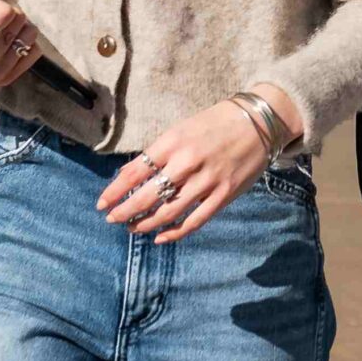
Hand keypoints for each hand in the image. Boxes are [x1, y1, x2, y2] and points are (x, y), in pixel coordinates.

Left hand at [97, 100, 272, 242]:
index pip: (134, 172)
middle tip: (113, 219)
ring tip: (133, 228)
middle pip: (147, 196)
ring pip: (168, 212)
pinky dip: (175, 233)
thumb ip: (159, 152)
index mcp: (173, 142)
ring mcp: (207, 180)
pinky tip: (161, 237)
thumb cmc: (216, 123)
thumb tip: (130, 175)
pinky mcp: (224, 194)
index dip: (114, 191)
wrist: (260, 122)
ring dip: (146, 224)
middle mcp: (188, 162)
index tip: (101, 204)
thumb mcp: (183, 128)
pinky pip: (195, 220)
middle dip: (125, 211)